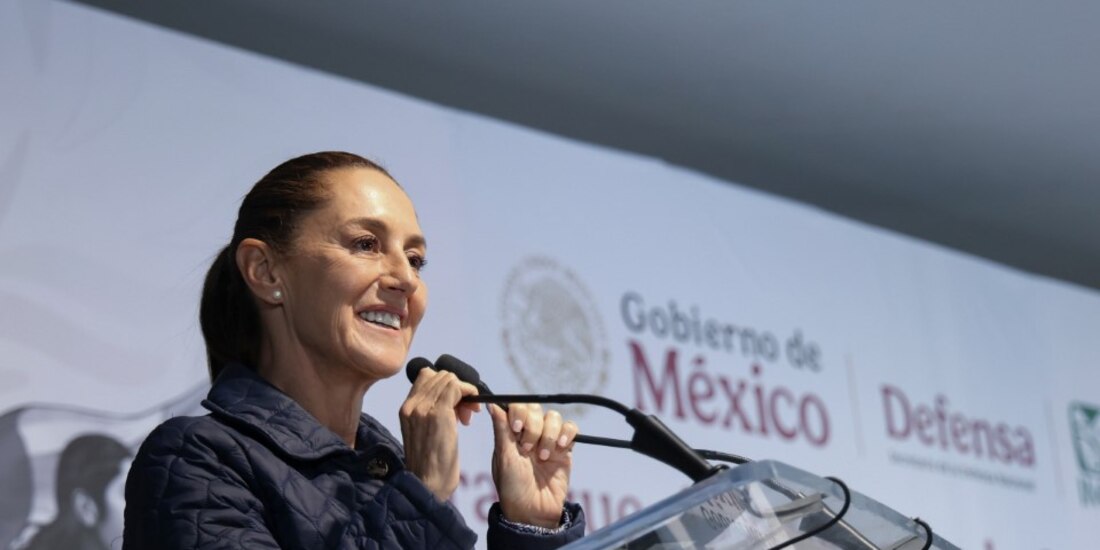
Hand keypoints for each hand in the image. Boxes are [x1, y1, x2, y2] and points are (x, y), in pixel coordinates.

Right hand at [399, 369, 480, 500]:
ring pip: (449, 379)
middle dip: (457, 388)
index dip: (445, 384)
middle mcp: (411, 405)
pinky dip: (470, 393)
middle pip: (440, 375)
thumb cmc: (431, 464)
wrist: (427, 485)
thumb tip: (453, 396)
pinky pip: (457, 387)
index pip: (426, 375)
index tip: (456, 403)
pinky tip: (472, 412)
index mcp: (406, 409)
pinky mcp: (439, 414)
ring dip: (465, 392)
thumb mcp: (423, 433)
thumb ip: (430, 412)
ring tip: (467, 416)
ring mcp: (423, 408)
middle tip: (466, 411)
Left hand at [489, 403, 578, 527]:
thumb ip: (501, 429)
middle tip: (527, 448)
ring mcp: (548, 440)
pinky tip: (560, 447)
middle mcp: (529, 433)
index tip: (516, 427)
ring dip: (548, 434)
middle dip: (532, 426)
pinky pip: (571, 428)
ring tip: (543, 457)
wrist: (533, 512)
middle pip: (535, 408)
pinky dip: (567, 433)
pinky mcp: (565, 449)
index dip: (518, 412)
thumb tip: (490, 403)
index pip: (517, 406)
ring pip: (553, 417)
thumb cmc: (513, 487)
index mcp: (511, 433)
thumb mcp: (504, 458)